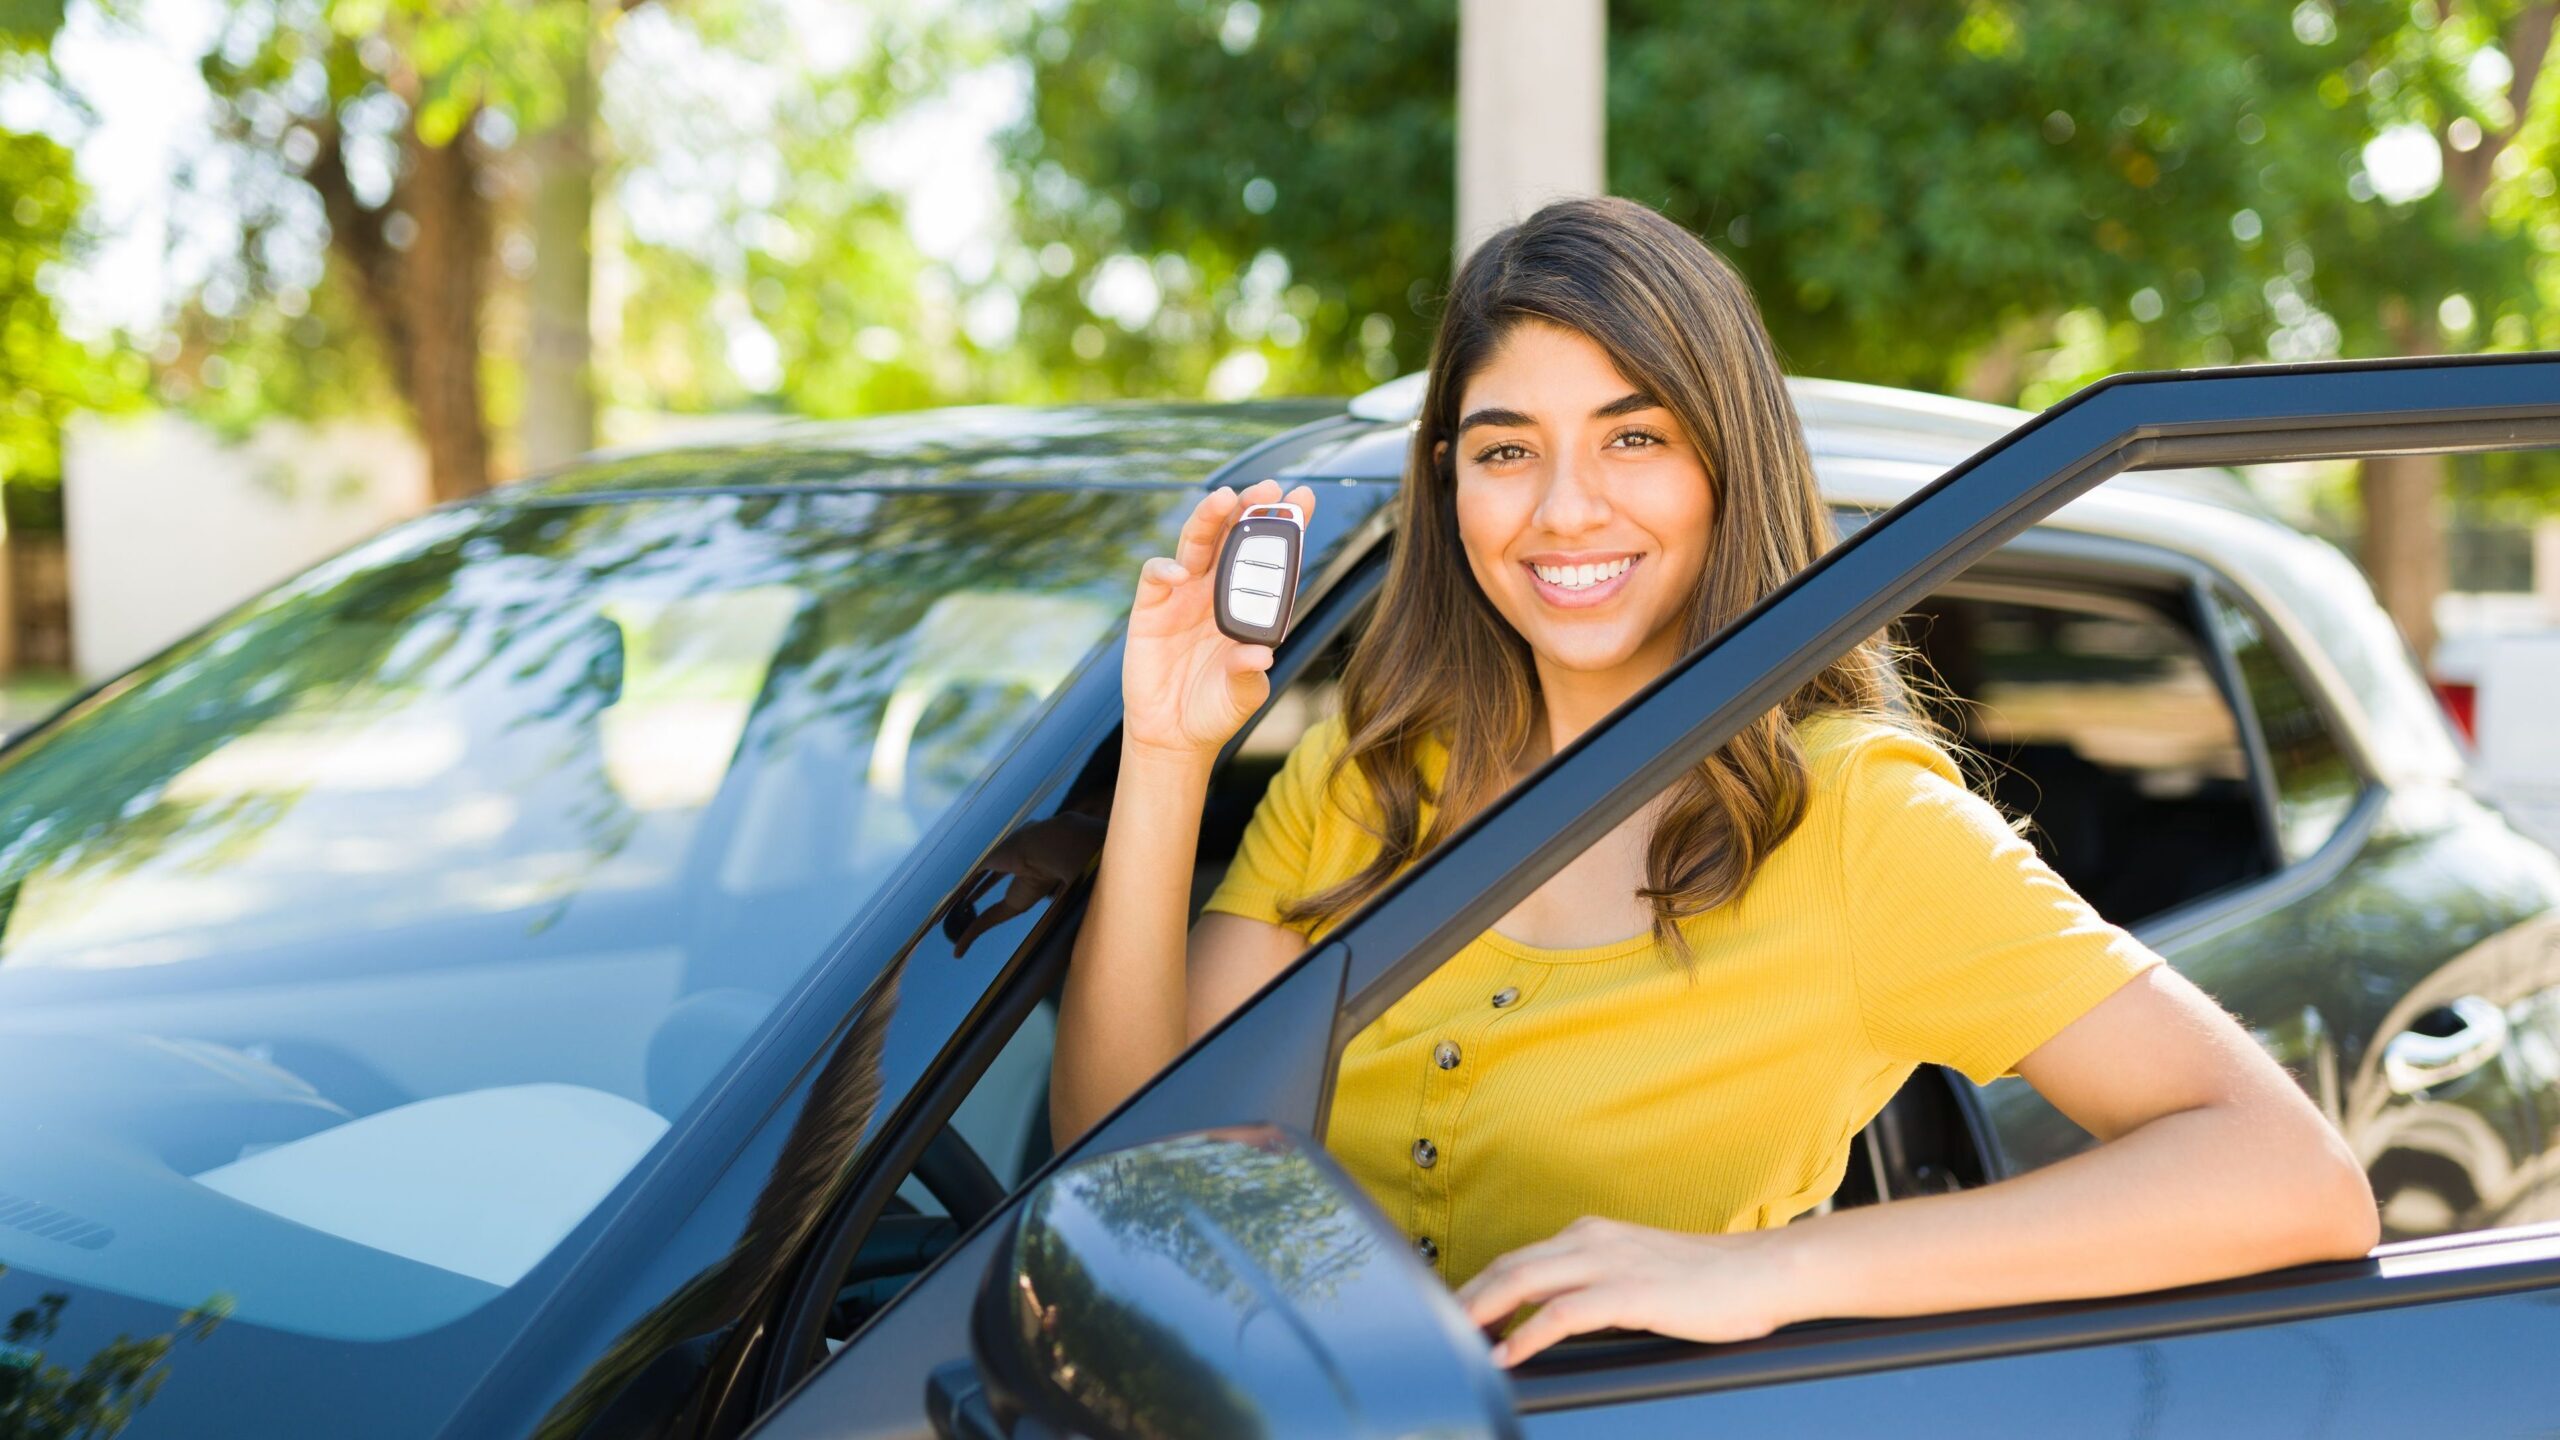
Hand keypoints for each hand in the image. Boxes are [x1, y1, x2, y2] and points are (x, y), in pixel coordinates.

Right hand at [1121, 477, 1317, 760]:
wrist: (1173, 735)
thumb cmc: (1216, 709)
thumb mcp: (1241, 696)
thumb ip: (1248, 674)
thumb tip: (1260, 655)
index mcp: (1249, 605)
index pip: (1270, 556)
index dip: (1285, 525)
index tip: (1303, 496)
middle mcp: (1218, 591)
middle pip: (1232, 538)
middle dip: (1249, 509)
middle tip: (1266, 488)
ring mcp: (1183, 596)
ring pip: (1195, 544)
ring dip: (1208, 519)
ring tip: (1224, 499)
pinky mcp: (1151, 609)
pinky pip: (1156, 576)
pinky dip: (1165, 569)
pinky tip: (1179, 574)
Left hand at [1453, 1216, 1807, 1367]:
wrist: (1763, 1273)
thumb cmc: (1711, 1281)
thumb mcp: (1640, 1272)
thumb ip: (1599, 1286)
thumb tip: (1564, 1319)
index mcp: (1592, 1234)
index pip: (1519, 1258)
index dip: (1482, 1286)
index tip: (1456, 1313)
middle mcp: (1591, 1240)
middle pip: (1509, 1266)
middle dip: (1467, 1298)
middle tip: (1438, 1329)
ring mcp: (1609, 1262)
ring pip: (1524, 1281)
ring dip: (1483, 1312)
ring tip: (1457, 1340)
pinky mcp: (1629, 1291)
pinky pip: (1561, 1313)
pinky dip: (1527, 1334)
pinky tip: (1509, 1354)